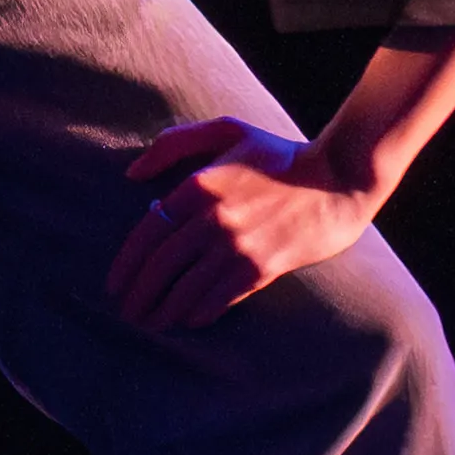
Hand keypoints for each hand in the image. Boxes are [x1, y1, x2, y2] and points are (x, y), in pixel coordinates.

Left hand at [106, 115, 386, 331]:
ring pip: (187, 287)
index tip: (115, 285)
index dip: (127, 264)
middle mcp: (213, 219)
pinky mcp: (263, 267)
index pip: (147, 233)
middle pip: (161, 266)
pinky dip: (201, 312)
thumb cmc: (279, 154)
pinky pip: (221, 297)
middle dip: (139, 294)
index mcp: (198, 185)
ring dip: (164, 309)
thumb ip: (175, 143)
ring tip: (150, 323)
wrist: (340, 178)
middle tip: (127, 312)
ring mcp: (238, 246)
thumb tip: (132, 174)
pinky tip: (188, 320)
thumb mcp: (227, 131)